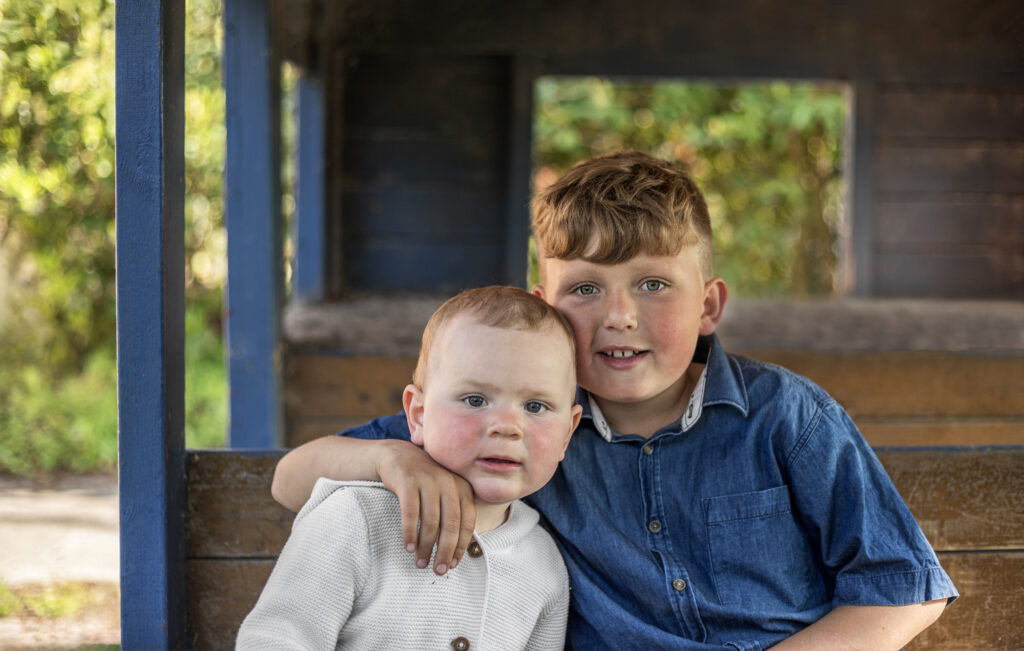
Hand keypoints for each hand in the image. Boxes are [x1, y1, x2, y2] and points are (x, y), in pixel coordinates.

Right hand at [375, 439, 476, 574]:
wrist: (397, 457)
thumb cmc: (424, 483)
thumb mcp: (444, 493)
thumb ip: (453, 514)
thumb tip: (456, 551)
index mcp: (461, 487)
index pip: (468, 521)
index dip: (462, 545)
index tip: (454, 564)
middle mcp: (448, 482)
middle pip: (451, 524)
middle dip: (446, 551)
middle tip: (439, 570)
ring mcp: (428, 480)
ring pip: (431, 521)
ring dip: (426, 546)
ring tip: (421, 563)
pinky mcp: (408, 481)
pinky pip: (410, 512)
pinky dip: (410, 532)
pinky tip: (408, 547)